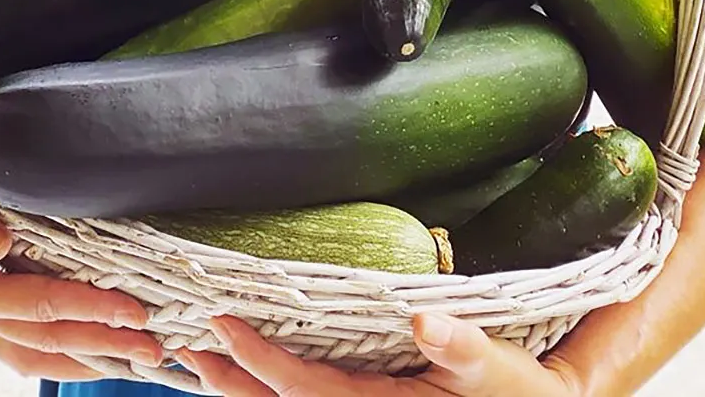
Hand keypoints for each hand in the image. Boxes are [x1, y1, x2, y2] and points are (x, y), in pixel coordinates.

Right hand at [0, 119, 163, 380]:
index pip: (38, 307)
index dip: (89, 310)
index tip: (133, 311)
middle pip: (45, 341)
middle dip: (102, 346)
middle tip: (155, 347)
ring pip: (36, 353)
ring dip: (87, 356)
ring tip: (135, 356)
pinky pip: (23, 343)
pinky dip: (60, 349)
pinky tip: (89, 347)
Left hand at [175, 311, 585, 395]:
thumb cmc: (518, 393)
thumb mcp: (499, 369)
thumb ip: (462, 345)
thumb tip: (421, 316)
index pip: (304, 388)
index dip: (258, 359)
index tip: (219, 324)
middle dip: (231, 382)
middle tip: (185, 347)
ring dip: (244, 391)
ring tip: (202, 363)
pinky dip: (274, 392)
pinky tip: (252, 379)